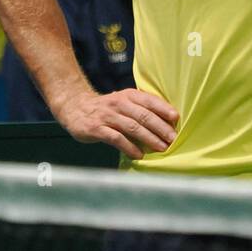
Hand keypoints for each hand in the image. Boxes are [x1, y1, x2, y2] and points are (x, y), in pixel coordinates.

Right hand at [55, 88, 178, 159]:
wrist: (75, 107)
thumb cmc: (107, 108)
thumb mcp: (123, 102)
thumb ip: (141, 109)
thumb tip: (167, 124)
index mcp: (128, 95)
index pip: (149, 100)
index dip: (163, 109)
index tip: (176, 119)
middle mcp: (118, 103)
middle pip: (143, 115)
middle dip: (160, 128)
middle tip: (173, 139)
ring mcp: (107, 116)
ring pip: (132, 127)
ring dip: (149, 138)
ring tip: (162, 148)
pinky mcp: (97, 129)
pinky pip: (116, 138)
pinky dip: (129, 147)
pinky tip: (139, 155)